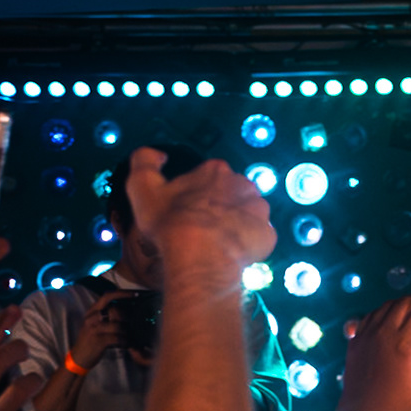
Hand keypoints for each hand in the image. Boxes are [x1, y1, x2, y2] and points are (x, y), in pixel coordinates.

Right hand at [71, 291, 131, 368]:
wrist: (78, 358)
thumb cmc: (90, 340)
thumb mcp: (94, 324)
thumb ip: (105, 315)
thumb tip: (125, 309)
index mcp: (91, 312)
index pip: (106, 297)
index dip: (122, 294)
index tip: (135, 294)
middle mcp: (91, 318)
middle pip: (115, 310)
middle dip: (126, 318)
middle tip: (130, 326)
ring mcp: (94, 329)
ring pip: (118, 325)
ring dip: (127, 332)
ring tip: (128, 337)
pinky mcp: (98, 341)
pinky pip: (118, 338)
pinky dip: (125, 342)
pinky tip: (126, 344)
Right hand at [124, 148, 274, 266]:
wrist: (200, 255)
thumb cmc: (171, 222)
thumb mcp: (142, 187)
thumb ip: (144, 161)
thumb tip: (158, 155)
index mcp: (215, 170)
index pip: (208, 177)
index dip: (196, 194)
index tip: (187, 210)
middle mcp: (243, 184)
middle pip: (231, 193)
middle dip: (219, 207)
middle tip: (202, 227)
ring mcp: (259, 209)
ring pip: (248, 214)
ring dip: (235, 224)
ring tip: (217, 241)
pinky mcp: (268, 234)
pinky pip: (258, 237)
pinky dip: (247, 244)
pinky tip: (231, 252)